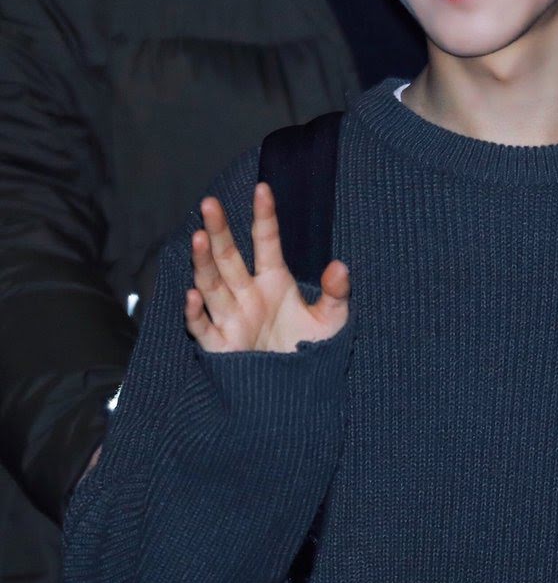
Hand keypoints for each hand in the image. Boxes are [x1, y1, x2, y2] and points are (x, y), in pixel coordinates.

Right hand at [184, 183, 349, 353]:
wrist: (296, 393)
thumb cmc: (310, 352)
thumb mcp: (332, 321)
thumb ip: (336, 293)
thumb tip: (341, 267)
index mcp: (274, 282)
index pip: (267, 242)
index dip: (264, 216)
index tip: (263, 189)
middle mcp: (248, 295)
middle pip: (229, 257)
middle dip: (219, 230)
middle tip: (209, 203)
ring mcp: (232, 318)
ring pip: (211, 284)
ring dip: (203, 262)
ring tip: (198, 237)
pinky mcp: (221, 346)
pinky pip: (203, 327)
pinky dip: (195, 313)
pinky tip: (191, 295)